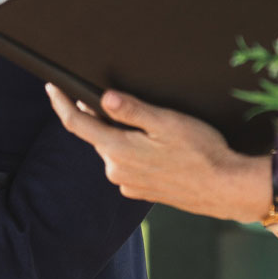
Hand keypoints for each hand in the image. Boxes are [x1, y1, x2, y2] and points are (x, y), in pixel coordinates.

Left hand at [46, 83, 272, 222]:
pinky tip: (157, 147)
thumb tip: (102, 98)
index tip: (51, 87)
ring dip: (120, 135)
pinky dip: (133, 151)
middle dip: (98, 116)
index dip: (61, 103)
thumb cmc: (201, 151)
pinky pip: (128, 165)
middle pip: (97, 135)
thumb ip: (131, 110)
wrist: (225, 188)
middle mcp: (116, 171)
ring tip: (147, 124)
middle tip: (112, 95)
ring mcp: (128, 184)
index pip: (76, 124)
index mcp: (117, 151)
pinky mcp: (142, 191)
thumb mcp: (166, 122)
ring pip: (114, 150)